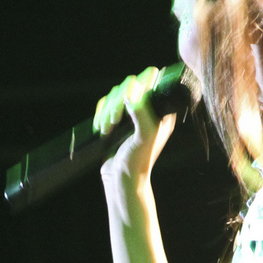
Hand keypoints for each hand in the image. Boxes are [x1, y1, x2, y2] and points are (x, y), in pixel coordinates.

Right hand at [94, 67, 178, 189]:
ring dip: (107, 110)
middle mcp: (148, 109)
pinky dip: (101, 112)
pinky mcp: (117, 119)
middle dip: (117, 102)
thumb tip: (131, 91)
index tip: (127, 101)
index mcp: (161, 111)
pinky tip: (100, 126)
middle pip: (130, 86)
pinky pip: (106, 103)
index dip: (139, 86)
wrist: (122, 179)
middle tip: (114, 121)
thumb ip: (141, 112)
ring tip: (107, 128)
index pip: (152, 82)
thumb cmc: (139, 160)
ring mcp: (131, 114)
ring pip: (116, 94)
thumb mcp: (145, 135)